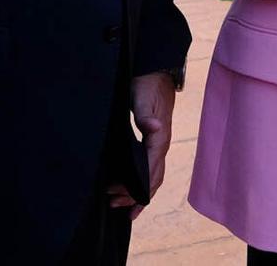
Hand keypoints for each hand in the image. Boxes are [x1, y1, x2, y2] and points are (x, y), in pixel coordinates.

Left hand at [106, 71, 178, 217]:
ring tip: (120, 204)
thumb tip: (154, 129)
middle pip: (153, 179)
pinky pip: (152, 168)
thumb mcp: (142, 97)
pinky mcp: (155, 142)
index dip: (136, 186)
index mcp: (159, 138)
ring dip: (139, 193)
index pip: (150, 170)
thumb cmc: (147, 84)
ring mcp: (160, 145)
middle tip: (113, 204)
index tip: (119, 196)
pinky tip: (132, 188)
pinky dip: (143, 183)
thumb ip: (146, 115)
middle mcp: (162, 145)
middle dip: (135, 196)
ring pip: (154, 177)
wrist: (156, 72)